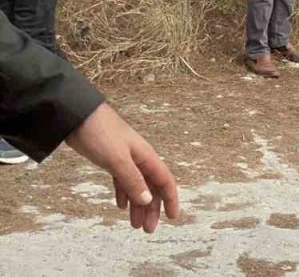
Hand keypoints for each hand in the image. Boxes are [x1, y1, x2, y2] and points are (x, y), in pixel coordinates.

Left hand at [64, 104, 179, 232]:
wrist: (78, 117)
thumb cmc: (101, 134)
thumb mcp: (118, 160)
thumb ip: (133, 180)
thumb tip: (148, 200)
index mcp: (146, 157)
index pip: (164, 181)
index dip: (170, 199)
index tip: (172, 217)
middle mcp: (139, 159)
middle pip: (151, 188)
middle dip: (151, 209)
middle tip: (147, 229)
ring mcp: (125, 160)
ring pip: (137, 186)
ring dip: (137, 205)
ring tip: (133, 224)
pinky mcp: (111, 160)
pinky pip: (122, 181)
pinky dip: (123, 194)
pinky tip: (121, 205)